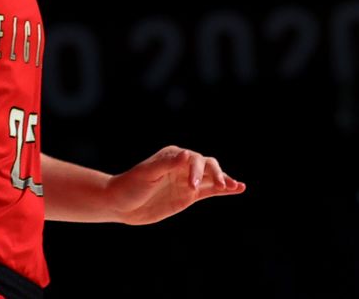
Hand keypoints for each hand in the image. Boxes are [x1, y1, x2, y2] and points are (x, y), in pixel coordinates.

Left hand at [106, 145, 244, 224]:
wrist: (121, 204)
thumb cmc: (131, 185)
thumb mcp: (148, 174)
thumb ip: (168, 164)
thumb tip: (187, 154)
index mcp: (174, 156)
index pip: (194, 159)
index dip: (196, 170)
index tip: (192, 185)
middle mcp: (184, 166)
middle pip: (208, 165)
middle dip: (216, 174)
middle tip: (220, 185)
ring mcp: (188, 181)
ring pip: (212, 177)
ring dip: (225, 180)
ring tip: (237, 186)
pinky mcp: (189, 195)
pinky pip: (210, 191)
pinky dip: (224, 190)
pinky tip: (237, 189)